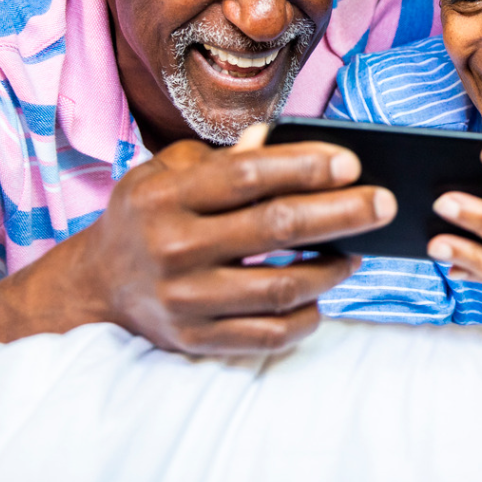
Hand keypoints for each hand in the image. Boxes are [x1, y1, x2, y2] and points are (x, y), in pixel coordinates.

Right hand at [66, 124, 394, 354]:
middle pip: (276, 228)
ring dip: (331, 269)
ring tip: (358, 253)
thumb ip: (221, 158)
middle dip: (341, 213)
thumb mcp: (167, 173)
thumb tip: (280, 141)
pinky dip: (306, 317)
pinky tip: (322, 296)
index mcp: (166, 197)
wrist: (97, 285)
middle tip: (384, 204)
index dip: (304, 166)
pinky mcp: (196, 340)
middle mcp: (173, 248)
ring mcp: (184, 300)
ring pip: (280, 288)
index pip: (247, 175)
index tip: (352, 163)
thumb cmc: (149, 215)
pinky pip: (267, 335)